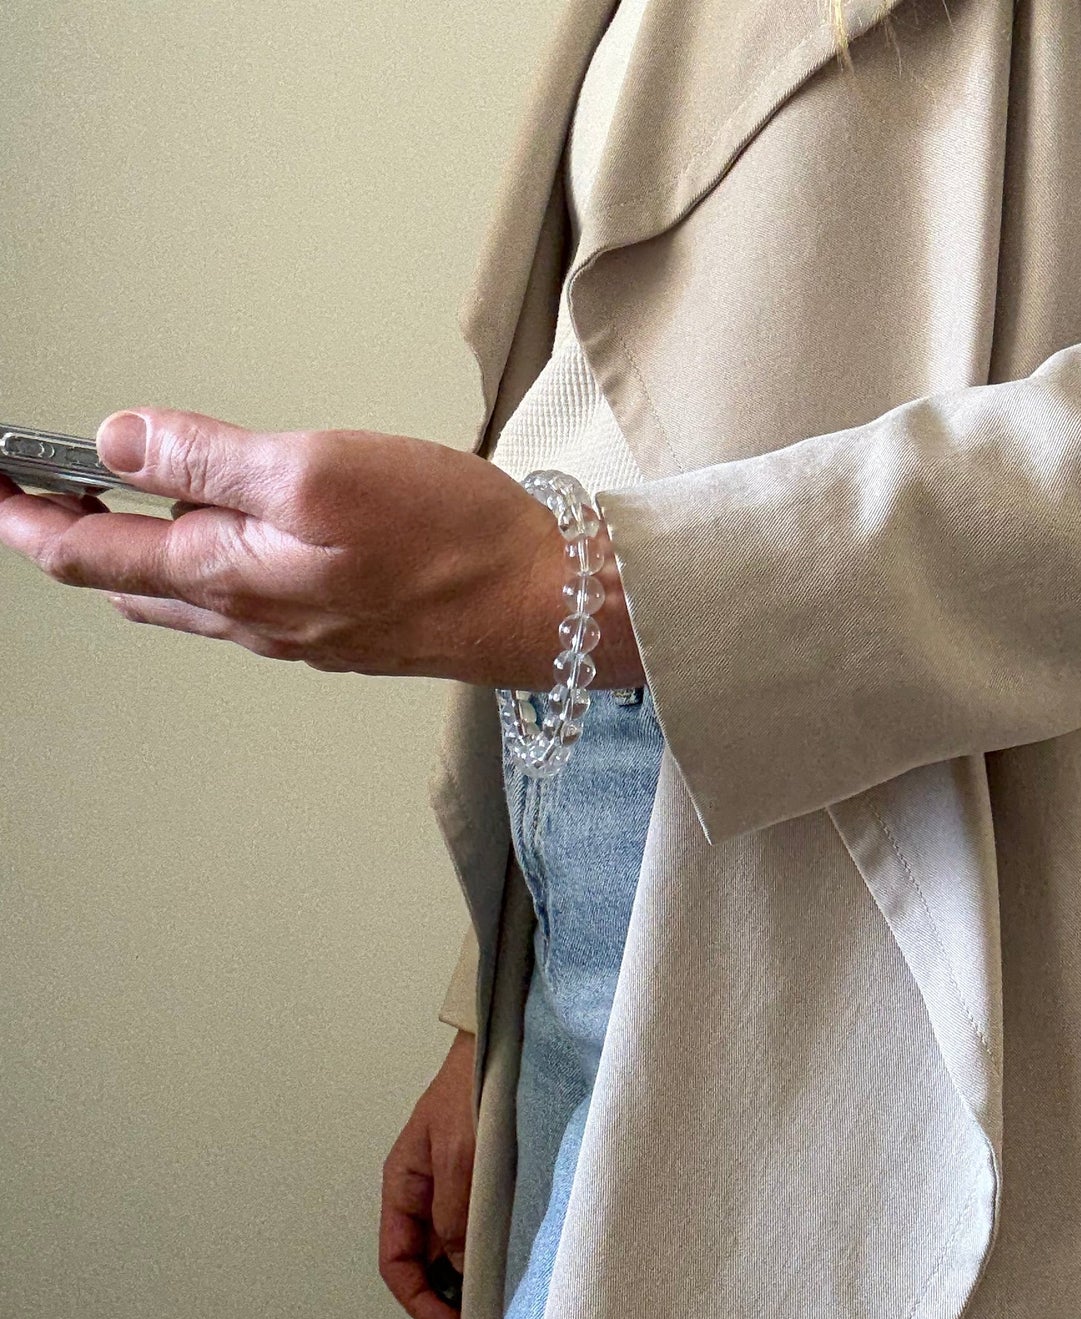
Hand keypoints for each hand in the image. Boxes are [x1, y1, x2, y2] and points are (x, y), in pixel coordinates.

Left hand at [0, 408, 644, 689]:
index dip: (20, 514)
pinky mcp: (339, 622)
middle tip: (36, 485)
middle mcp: (254, 616)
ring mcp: (298, 625)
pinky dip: (208, 559)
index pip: (88, 552)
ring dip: (138, 549)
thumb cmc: (451, 545)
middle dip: (71, 532)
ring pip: (185, 590)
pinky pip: (244, 595)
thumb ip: (209, 457)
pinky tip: (233, 531)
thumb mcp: (317, 472)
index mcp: (231, 578)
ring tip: (119, 500)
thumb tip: (122, 443)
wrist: (541, 604)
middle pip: (127, 579)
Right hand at [380, 1029, 477, 1318]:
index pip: (396, 1259)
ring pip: (453, 1243)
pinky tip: (510, 1248)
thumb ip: (455, 1211)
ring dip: (470, 1267)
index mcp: (402, 1184)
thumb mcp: (458, 1154)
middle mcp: (425, 1190)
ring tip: (498, 1284)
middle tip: (480, 1308)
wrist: (498, 1048)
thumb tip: (460, 1268)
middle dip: (445, 1288)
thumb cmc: (469, 1089)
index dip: (417, 1297)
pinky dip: (488, 1241)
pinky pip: (477, 1220)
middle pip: (425, 1258)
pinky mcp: (481, 1175)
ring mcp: (453, 1182)